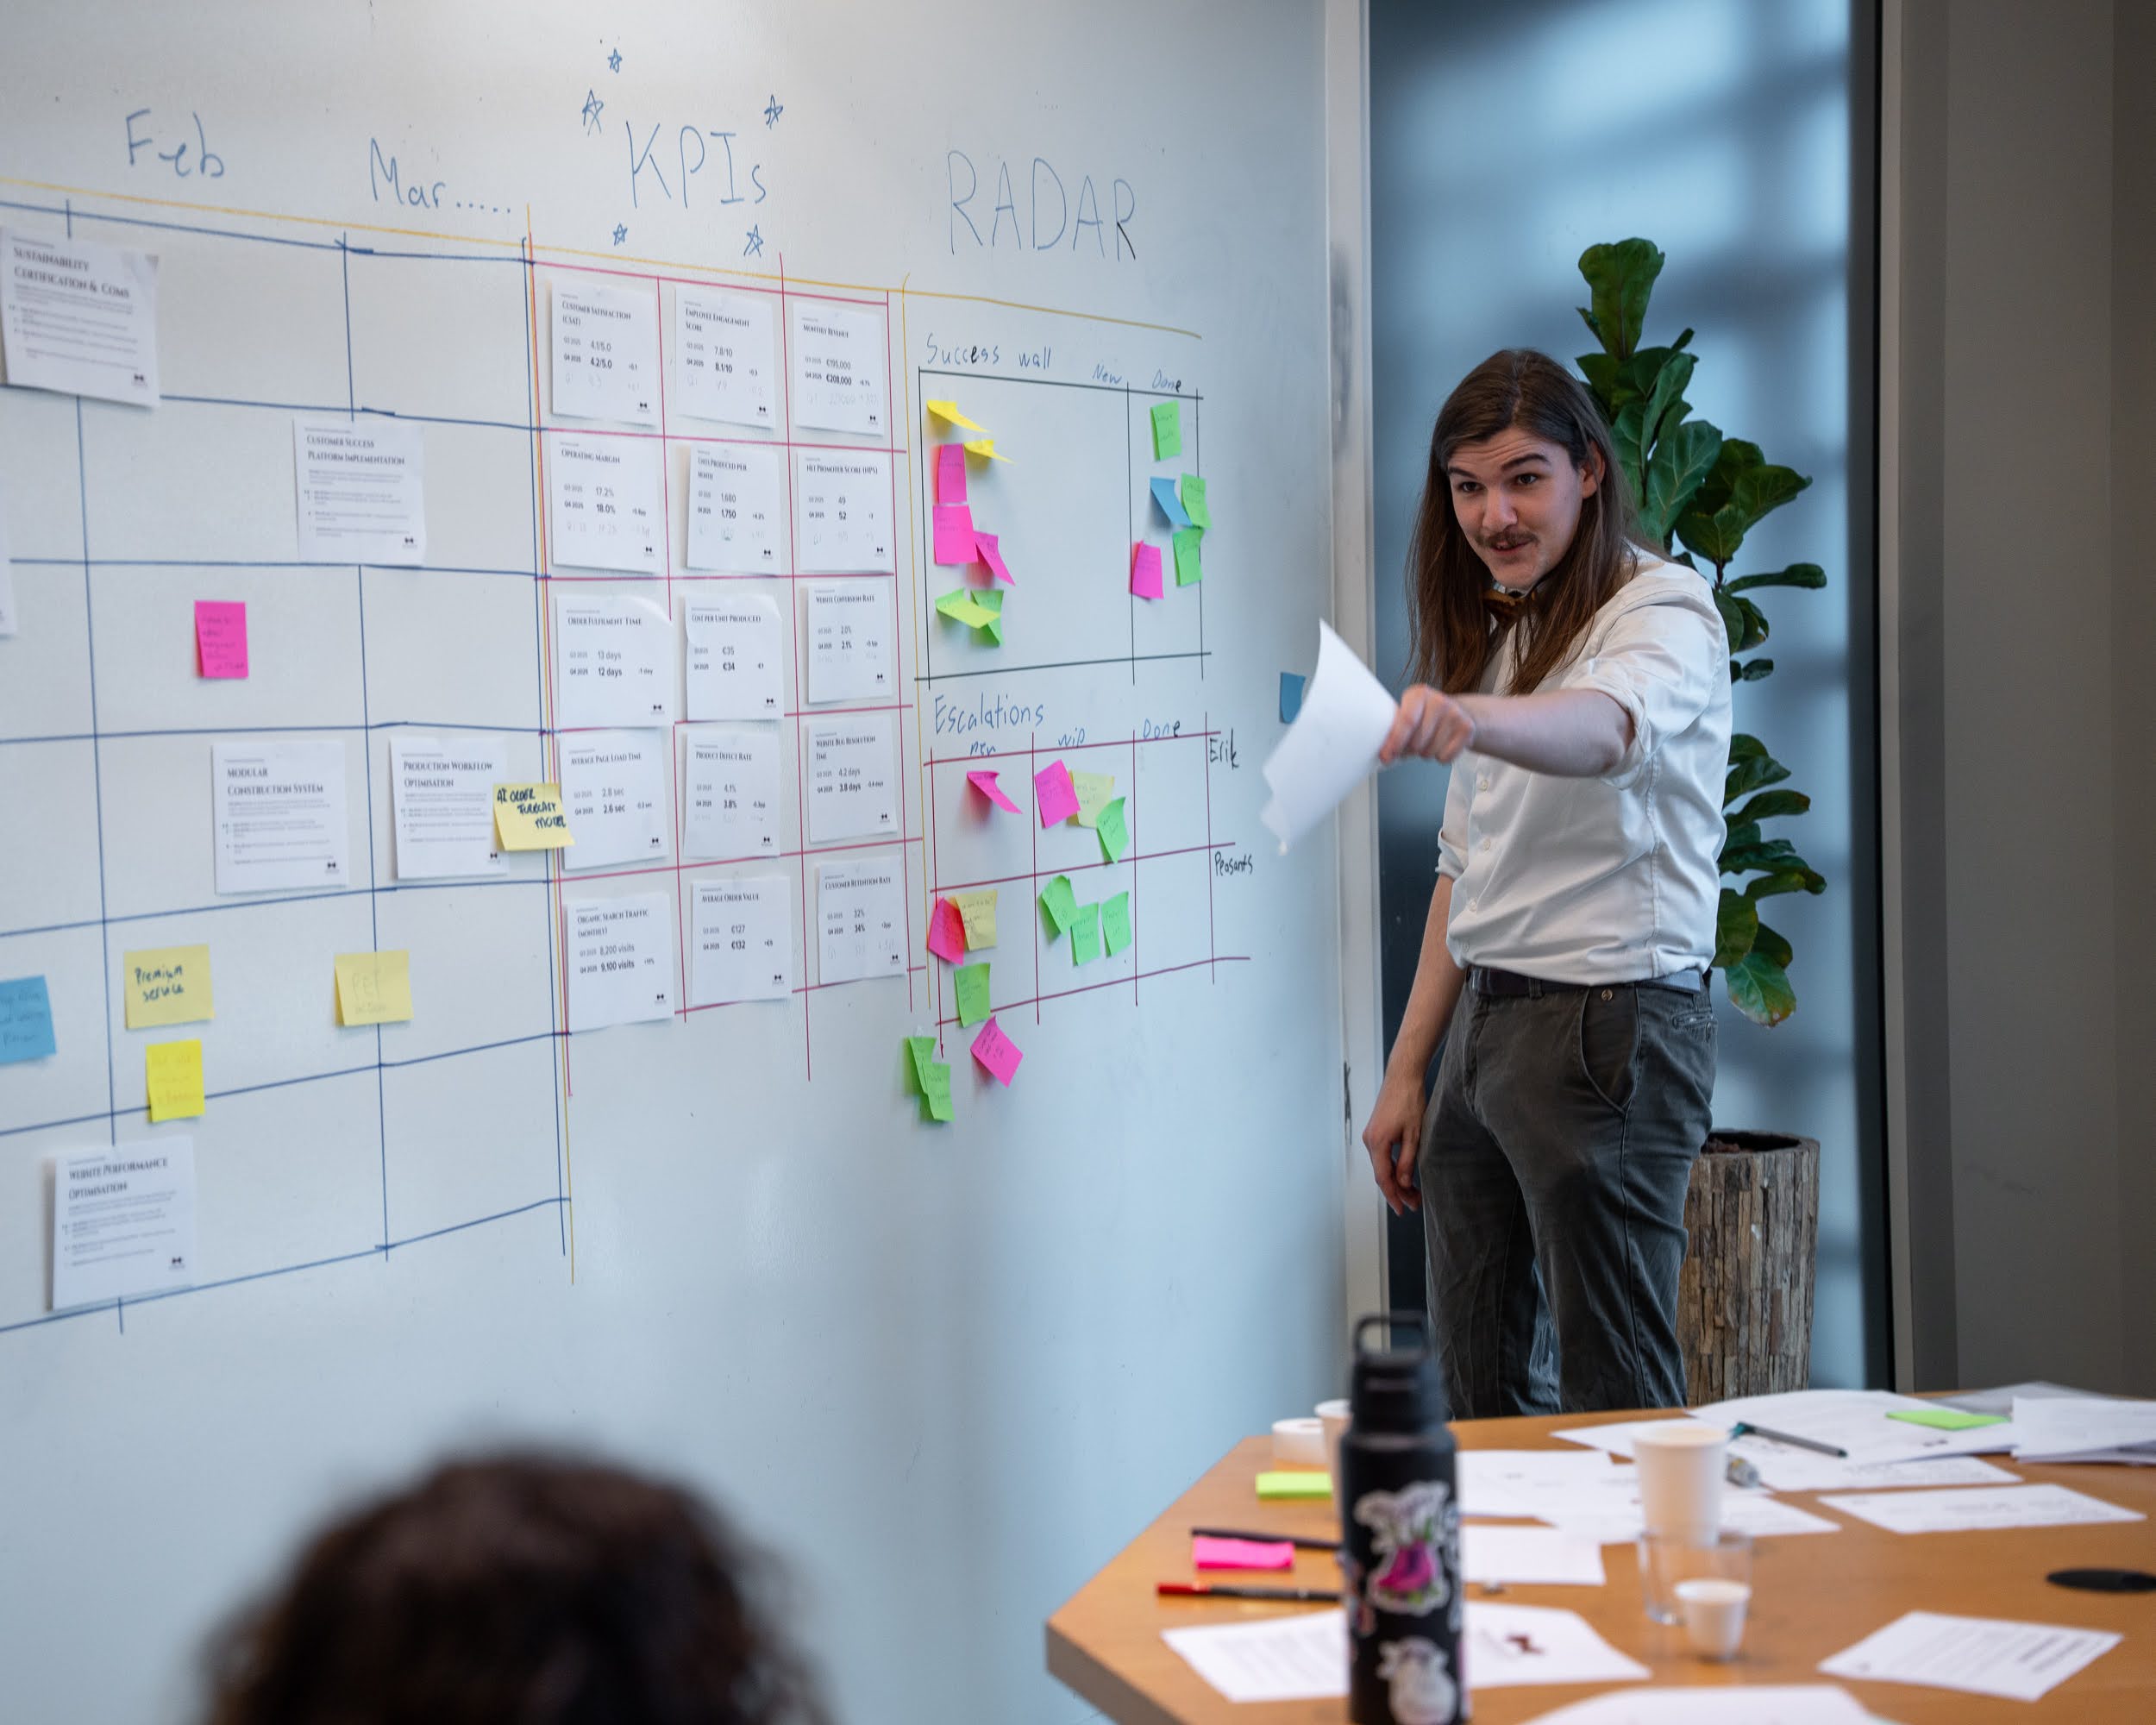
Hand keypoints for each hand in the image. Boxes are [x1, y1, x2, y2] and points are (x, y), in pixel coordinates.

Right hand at [1360, 1066, 1426, 1214]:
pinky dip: (1392, 1167)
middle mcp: (1369, 1140)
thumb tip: (1403, 1183)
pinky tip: (1404, 1173)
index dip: (1393, 1196)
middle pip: (1381, 1174)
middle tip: (1415, 1203)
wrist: (1402, 1076)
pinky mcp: (1375, 1130)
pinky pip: (1381, 1156)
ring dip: (1396, 1180)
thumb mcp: (1414, 1134)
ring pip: (1381, 1166)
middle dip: (1398, 1191)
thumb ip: (1407, 1161)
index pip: (1383, 1178)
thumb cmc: (1410, 1101)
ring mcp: (1370, 1135)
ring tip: (1414, 1191)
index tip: (1402, 1210)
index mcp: (1377, 1142)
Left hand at [1380, 686, 1476, 764]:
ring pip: (1429, 752)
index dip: (1395, 741)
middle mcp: (1439, 700)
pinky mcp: (1467, 729)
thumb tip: (1384, 753)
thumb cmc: (1427, 716)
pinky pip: (1445, 757)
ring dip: (1425, 753)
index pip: (1406, 721)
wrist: (1460, 712)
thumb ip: (1395, 727)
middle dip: (1410, 750)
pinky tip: (1443, 744)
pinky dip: (1441, 757)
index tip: (1386, 756)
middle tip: (1412, 745)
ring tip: (1430, 741)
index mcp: (1419, 693)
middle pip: (1416, 741)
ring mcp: (1455, 714)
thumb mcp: (1409, 713)